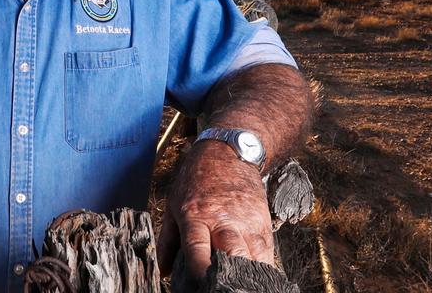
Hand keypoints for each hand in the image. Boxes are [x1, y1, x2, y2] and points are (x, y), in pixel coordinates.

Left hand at [158, 141, 273, 281]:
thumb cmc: (197, 178)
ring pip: (255, 257)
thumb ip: (168, 240)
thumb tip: (164, 271)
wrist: (229, 152)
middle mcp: (223, 220)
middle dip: (232, 278)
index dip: (199, 270)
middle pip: (233, 254)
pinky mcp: (263, 222)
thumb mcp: (174, 203)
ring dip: (251, 276)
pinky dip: (264, 268)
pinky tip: (260, 280)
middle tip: (226, 290)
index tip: (200, 285)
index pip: (198, 248)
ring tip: (245, 288)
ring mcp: (247, 222)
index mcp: (196, 216)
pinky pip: (267, 252)